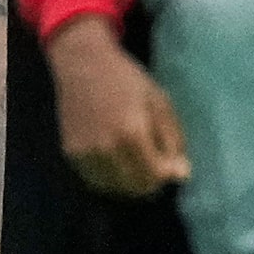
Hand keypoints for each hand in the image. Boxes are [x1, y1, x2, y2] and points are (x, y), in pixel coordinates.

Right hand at [46, 15, 192, 196]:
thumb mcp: (160, 103)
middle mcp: (105, 149)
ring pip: (115, 189)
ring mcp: (85, 154)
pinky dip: (111, 178)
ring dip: (130, 183)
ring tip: (138, 161)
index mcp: (131, 134)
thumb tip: (182, 175)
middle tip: (157, 164)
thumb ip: (172, 141)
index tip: (172, 163)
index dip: (168, 175)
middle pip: (136, 188)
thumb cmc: (126, 80)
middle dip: (151, 181)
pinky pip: (96, 181)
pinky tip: (118, 160)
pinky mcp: (71, 155)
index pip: (155, 177)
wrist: (82, 64)